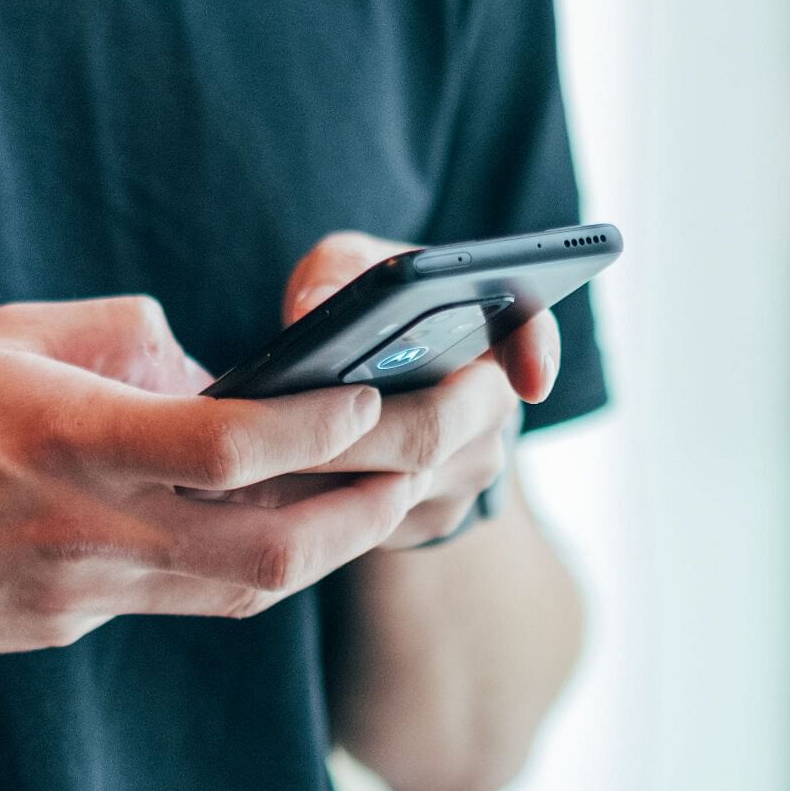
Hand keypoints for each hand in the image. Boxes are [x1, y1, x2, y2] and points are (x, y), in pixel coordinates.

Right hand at [0, 296, 425, 655]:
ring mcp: (79, 595)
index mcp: (72, 440)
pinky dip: (238, 564)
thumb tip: (202, 358)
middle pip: (274, 549)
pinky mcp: (63, 627)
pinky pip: (178, 601)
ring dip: (328, 545)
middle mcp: (89, 530)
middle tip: (435, 453)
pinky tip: (266, 525)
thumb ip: (116, 338)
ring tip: (383, 492)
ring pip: (243, 593)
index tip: (381, 389)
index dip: (326, 424)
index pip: (236, 445)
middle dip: (372, 505)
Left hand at [246, 231, 560, 548]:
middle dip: (353, 431)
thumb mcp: (346, 269)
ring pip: (399, 484)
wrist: (366, 380)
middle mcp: (491, 405)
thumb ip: (335, 273)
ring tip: (253, 455)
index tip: (530, 380)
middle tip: (279, 427)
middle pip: (433, 429)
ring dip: (326, 472)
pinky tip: (265, 487)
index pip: (530, 332)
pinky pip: (376, 521)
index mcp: (488, 329)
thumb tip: (314, 310)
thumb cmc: (360, 309)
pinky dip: (319, 503)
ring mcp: (467, 471)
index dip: (536, 354)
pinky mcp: (430, 519)